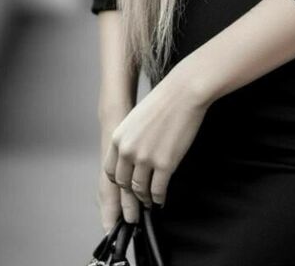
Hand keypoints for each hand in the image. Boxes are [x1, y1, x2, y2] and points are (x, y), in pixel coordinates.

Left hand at [102, 68, 209, 210]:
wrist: (183, 93)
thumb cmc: (163, 101)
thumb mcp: (135, 119)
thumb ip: (129, 139)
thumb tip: (132, 158)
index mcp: (118, 138)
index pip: (111, 171)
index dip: (119, 182)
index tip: (126, 186)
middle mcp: (128, 151)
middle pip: (124, 183)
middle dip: (131, 193)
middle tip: (139, 198)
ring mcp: (146, 159)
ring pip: (140, 190)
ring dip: (145, 198)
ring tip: (150, 201)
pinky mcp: (165, 165)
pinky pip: (158, 190)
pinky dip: (159, 198)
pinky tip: (161, 199)